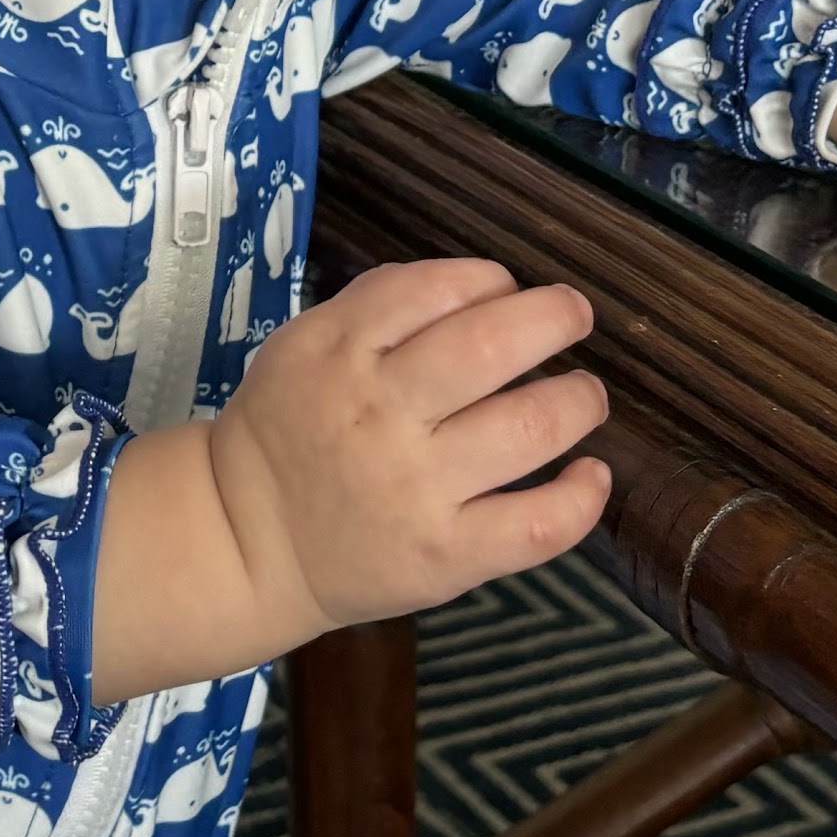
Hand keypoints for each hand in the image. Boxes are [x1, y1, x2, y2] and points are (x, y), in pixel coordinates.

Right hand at [210, 256, 610, 642]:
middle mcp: (381, 414)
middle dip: (554, 318)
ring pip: (530, 427)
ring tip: (583, 398)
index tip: (504, 293)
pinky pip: (537, 524)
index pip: (437, 288)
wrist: (245, 545)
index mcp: (340, 353)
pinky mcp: (445, 555)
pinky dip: (582, 496)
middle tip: (572, 319)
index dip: (489, 280)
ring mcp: (416, 488)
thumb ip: (376, 306)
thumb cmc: (289, 435)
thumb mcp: (301, 346)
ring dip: (578, 401)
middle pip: (491, 346)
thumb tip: (475, 286)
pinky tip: (590, 475)